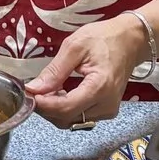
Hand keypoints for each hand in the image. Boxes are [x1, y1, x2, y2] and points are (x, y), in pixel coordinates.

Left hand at [24, 16, 147, 128]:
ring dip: (55, 109)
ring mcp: (108, 110)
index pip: (65, 108)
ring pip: (71, 121)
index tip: (28, 94)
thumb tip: (34, 89)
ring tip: (48, 88)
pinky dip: (66, 109)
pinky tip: (60, 93)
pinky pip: (80, 117)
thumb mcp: (75, 46)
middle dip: (46, 108)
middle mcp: (106, 105)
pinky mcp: (107, 111)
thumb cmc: (104, 38)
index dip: (43, 105)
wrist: (130, 40)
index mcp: (100, 87)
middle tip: (35, 89)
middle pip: (67, 119)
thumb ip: (54, 71)